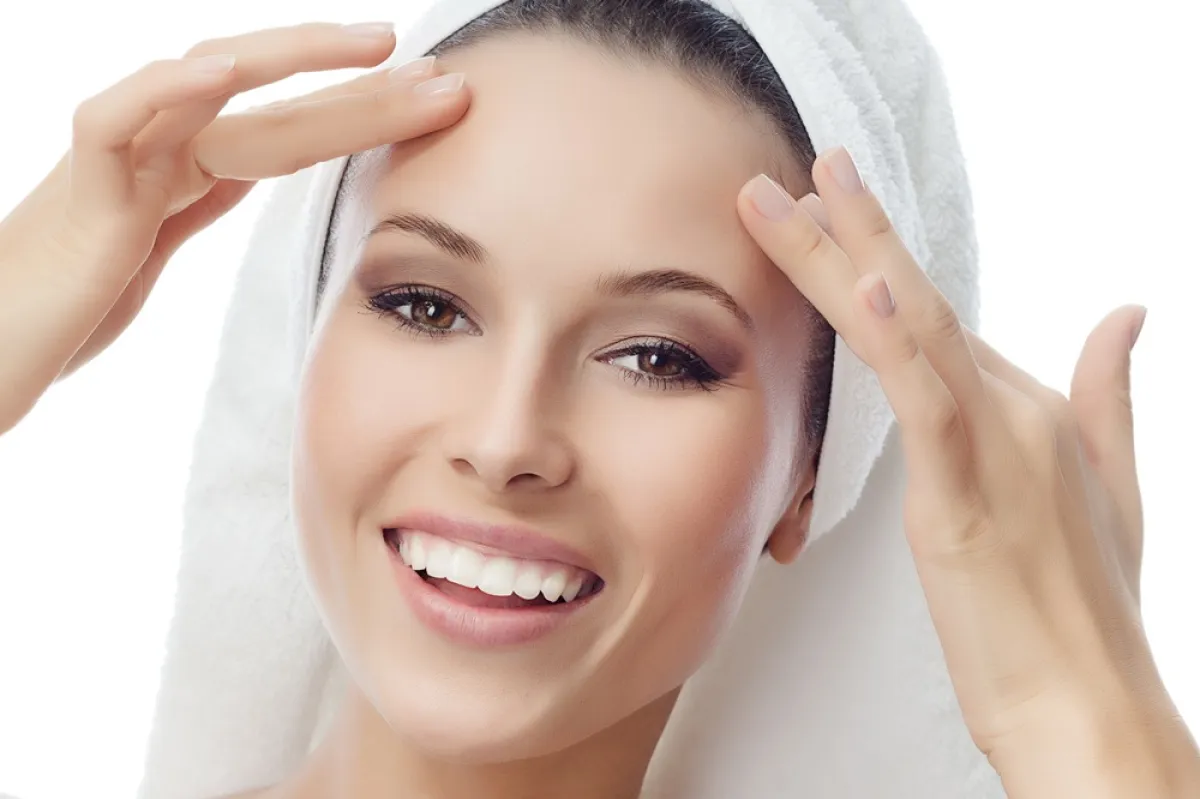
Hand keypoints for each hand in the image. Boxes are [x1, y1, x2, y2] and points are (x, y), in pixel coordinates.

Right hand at [0, 21, 469, 435]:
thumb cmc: (69, 298)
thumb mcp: (156, 245)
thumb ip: (198, 198)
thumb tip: (248, 170)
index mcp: (187, 169)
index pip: (291, 130)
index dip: (363, 114)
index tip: (433, 104)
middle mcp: (160, 150)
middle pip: (274, 105)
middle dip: (363, 90)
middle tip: (445, 78)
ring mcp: (121, 162)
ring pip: (212, 90)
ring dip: (297, 64)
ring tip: (373, 46)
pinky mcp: (80, 192)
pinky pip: (114, 122)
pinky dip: (163, 90)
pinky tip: (221, 70)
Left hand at [736, 148, 1199, 796]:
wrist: (1088, 710)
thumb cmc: (1082, 614)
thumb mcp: (1111, 488)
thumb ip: (1110, 394)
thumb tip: (1129, 312)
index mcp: (1029, 409)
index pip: (938, 321)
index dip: (883, 264)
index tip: (832, 215)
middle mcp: (1016, 411)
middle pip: (920, 300)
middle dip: (857, 228)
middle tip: (808, 166)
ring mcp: (996, 449)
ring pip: (910, 329)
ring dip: (844, 257)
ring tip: (790, 194)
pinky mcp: (966, 501)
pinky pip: (928, 404)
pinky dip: (896, 343)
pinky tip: (866, 285)